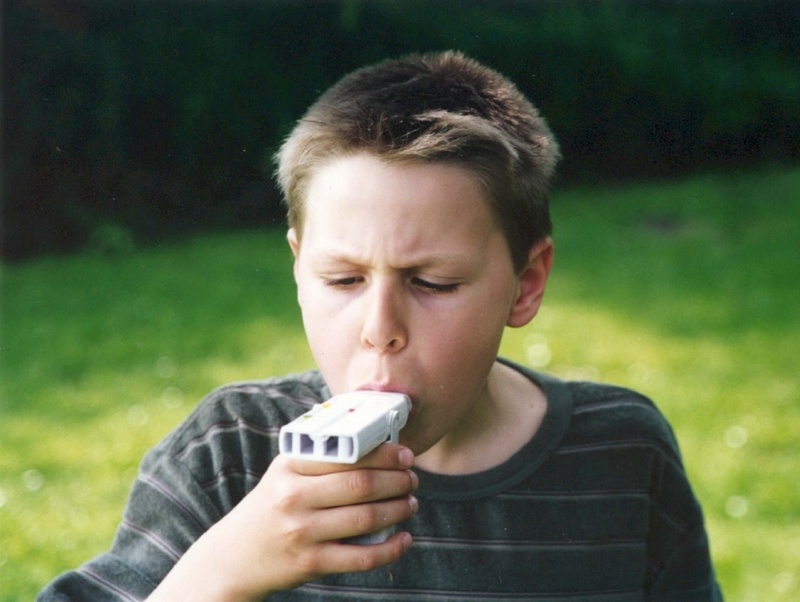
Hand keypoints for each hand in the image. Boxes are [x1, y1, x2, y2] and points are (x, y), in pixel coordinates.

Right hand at [147, 443, 418, 600]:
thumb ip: (320, 457)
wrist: (233, 557)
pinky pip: (361, 557)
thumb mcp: (284, 475)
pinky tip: (403, 539)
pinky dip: (390, 549)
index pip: (347, 454)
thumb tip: (373, 441)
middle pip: (362, 485)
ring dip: (398, 510)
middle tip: (412, 479)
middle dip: (397, 481)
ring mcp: (302, 531)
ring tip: (410, 503)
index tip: (405, 454)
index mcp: (290, 467)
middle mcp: (294, 497)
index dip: (385, 453)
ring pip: (366, 519)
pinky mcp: (309, 563)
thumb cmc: (269, 508)